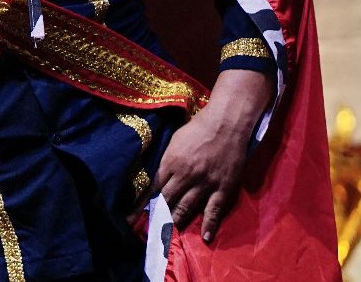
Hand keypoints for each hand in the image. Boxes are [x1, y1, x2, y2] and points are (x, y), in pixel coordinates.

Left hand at [152, 69, 270, 241]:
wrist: (226, 123)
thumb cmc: (198, 129)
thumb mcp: (174, 142)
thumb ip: (167, 161)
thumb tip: (158, 179)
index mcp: (171, 162)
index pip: (154, 188)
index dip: (144, 204)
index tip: (134, 217)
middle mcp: (185, 175)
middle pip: (168, 200)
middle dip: (158, 216)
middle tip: (150, 230)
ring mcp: (205, 183)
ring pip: (187, 207)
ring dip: (177, 221)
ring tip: (169, 233)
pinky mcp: (223, 187)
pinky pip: (214, 209)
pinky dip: (209, 224)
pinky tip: (204, 237)